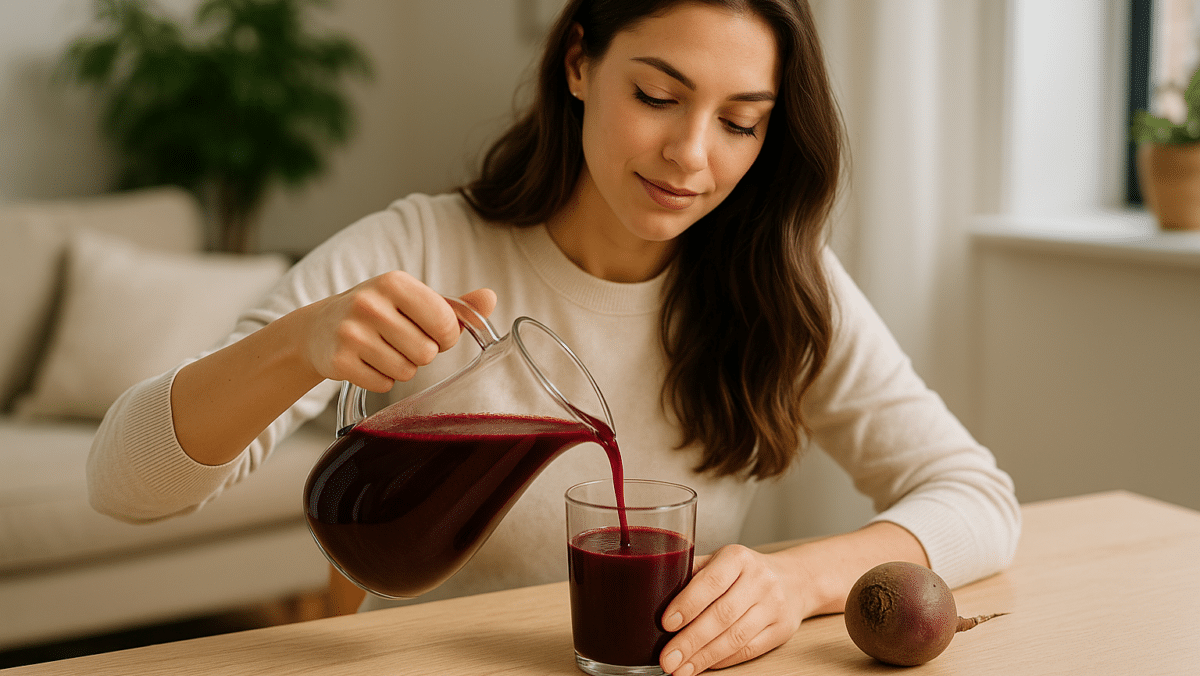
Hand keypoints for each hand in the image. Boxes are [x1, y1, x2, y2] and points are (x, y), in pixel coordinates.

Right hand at [299, 271, 496, 391]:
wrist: (320, 328)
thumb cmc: (378, 313)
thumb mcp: (412, 300)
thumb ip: (455, 305)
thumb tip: (490, 298)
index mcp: (395, 283)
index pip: (445, 323)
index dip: (446, 336)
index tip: (433, 332)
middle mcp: (370, 303)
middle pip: (427, 352)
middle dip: (421, 353)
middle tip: (401, 342)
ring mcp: (351, 332)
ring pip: (407, 371)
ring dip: (402, 367)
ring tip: (383, 350)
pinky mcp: (339, 360)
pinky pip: (384, 384)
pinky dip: (382, 378)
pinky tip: (368, 362)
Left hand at [658, 545, 806, 674]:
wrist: (794, 580)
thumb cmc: (745, 571)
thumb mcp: (720, 560)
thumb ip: (692, 573)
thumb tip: (654, 595)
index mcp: (738, 557)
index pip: (711, 582)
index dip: (687, 605)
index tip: (667, 623)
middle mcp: (759, 580)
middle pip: (722, 615)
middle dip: (690, 641)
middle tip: (668, 658)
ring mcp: (773, 606)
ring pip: (735, 637)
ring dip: (704, 657)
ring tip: (681, 668)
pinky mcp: (781, 630)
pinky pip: (749, 649)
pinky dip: (723, 660)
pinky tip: (704, 665)